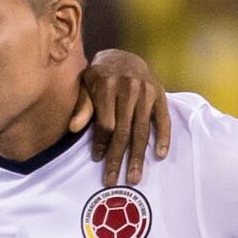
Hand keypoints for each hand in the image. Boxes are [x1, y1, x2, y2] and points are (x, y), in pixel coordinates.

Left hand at [81, 49, 165, 184]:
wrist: (123, 56)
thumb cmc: (99, 76)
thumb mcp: (85, 84)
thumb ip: (82, 106)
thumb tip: (74, 128)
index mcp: (107, 84)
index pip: (105, 123)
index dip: (101, 143)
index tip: (97, 159)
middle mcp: (129, 88)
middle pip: (123, 131)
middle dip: (118, 158)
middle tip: (113, 181)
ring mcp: (147, 91)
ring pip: (142, 130)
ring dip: (138, 156)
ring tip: (134, 177)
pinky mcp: (160, 94)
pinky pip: (163, 120)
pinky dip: (164, 138)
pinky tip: (159, 155)